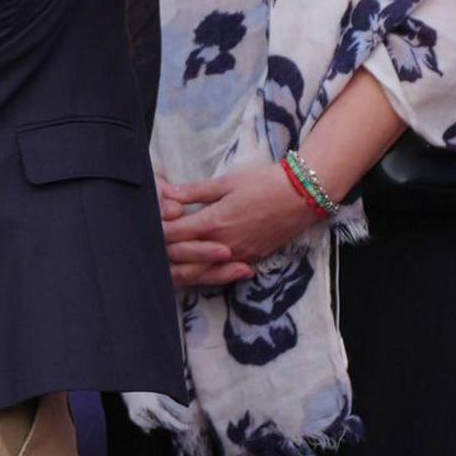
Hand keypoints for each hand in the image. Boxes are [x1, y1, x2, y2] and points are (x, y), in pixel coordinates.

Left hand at [161, 161, 323, 287]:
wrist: (302, 196)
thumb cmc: (264, 183)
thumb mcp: (226, 182)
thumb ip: (195, 192)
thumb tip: (166, 193)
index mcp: (212, 223)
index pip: (173, 235)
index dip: (159, 230)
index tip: (153, 222)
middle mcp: (221, 245)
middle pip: (182, 260)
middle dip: (166, 252)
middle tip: (158, 242)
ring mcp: (237, 256)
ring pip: (200, 273)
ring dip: (184, 267)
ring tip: (175, 257)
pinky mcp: (251, 259)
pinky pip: (222, 273)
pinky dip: (208, 271)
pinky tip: (201, 264)